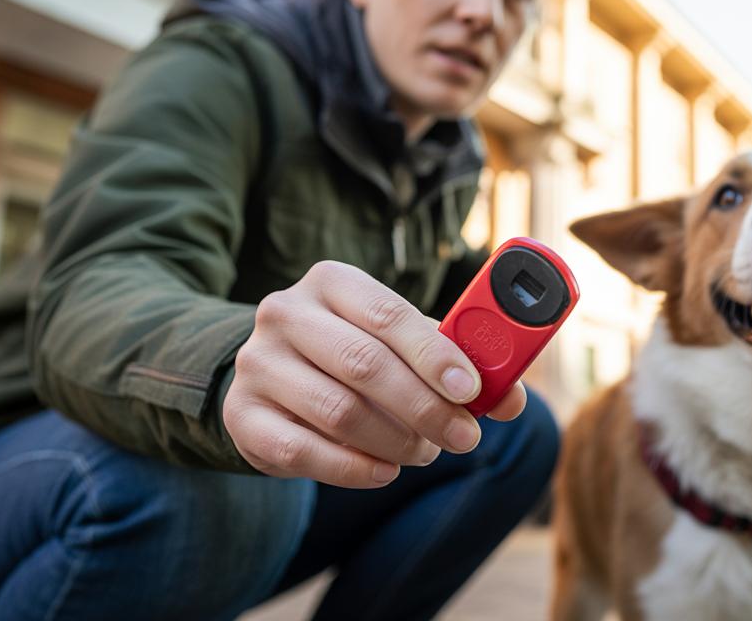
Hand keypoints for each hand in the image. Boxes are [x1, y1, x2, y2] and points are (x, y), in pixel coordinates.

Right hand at [223, 261, 527, 487]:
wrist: (273, 375)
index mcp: (331, 282)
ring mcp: (257, 364)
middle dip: (425, 407)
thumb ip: (456, 361)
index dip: (435, 354)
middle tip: (464, 438)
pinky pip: (304, 450)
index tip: (472, 391)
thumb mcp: (402, 343)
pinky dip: (354, 468)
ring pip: (338, 410)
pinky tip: (385, 469)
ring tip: (424, 451)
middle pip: (364, 364)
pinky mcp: (241, 415)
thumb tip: (510, 397)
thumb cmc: (356, 353)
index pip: (387, 314)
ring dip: (395, 440)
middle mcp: (285, 313)